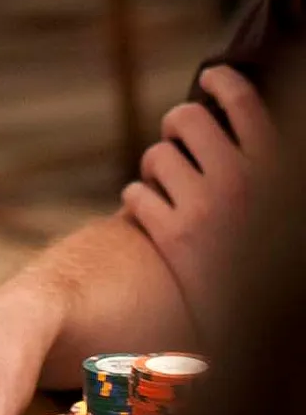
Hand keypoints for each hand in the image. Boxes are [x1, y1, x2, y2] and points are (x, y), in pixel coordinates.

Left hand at [121, 64, 274, 333]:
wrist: (258, 337)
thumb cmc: (263, 268)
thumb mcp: (276, 210)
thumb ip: (261, 169)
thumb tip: (227, 118)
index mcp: (277, 172)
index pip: (244, 101)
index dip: (222, 80)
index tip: (210, 77)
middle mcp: (244, 182)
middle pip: (186, 118)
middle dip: (174, 127)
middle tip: (177, 143)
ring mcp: (206, 207)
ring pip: (155, 157)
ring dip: (155, 171)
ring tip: (169, 193)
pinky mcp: (171, 236)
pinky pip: (136, 195)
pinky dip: (138, 205)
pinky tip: (154, 222)